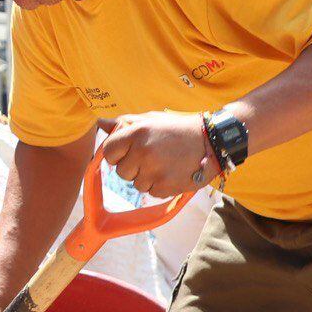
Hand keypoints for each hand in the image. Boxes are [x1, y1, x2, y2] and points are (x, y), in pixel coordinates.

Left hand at [97, 111, 218, 196]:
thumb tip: (100, 124)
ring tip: (164, 163)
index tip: (127, 152)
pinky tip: (171, 172)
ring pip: (136, 185)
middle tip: (152, 156)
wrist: (212, 141)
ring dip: (147, 177)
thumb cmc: (178, 128)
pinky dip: (159, 185)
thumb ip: (124, 124)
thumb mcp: (151, 119)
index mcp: (137, 133)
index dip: (115, 155)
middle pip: (121, 172)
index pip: (108, 152)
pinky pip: (151, 192)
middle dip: (132, 167)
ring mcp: (155, 171)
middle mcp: (143, 152)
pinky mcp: (165, 187)